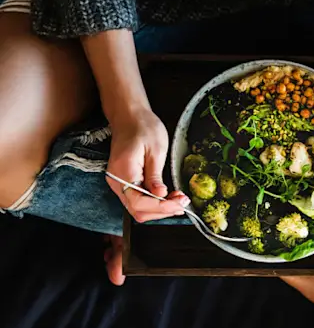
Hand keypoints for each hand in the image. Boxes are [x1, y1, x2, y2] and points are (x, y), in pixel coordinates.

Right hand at [106, 107, 189, 222]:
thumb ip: (155, 175)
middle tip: (183, 203)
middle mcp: (117, 181)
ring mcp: (118, 183)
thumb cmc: (143, 127)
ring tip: (179, 201)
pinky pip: (137, 200)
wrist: (129, 116)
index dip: (161, 207)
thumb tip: (161, 195)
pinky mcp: (124, 182)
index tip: (179, 203)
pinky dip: (153, 203)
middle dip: (162, 211)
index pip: (139, 202)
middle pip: (137, 210)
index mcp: (124, 171)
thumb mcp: (156, 149)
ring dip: (159, 209)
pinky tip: (169, 197)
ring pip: (137, 208)